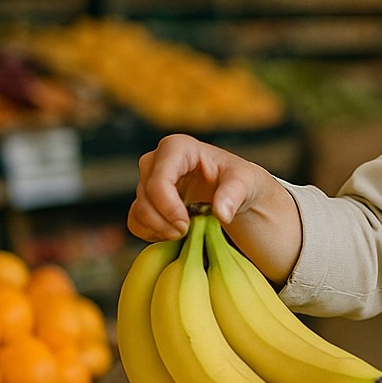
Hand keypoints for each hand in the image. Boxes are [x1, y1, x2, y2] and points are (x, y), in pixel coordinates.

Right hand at [127, 134, 301, 280]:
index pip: (159, 179)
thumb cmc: (241, 181)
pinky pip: (135, 220)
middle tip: (186, 232)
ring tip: (182, 234)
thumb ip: (234, 194)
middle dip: (163, 220)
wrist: (236, 192)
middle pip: (145, 195)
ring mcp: (149, 180)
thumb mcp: (246, 182)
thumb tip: (222, 213)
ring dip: (157, 229)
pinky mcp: (147, 199)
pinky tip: (171, 235)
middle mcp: (158, 160)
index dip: (167, 206)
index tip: (185, 225)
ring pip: (138, 209)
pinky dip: (150, 233)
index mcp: (178, 147)